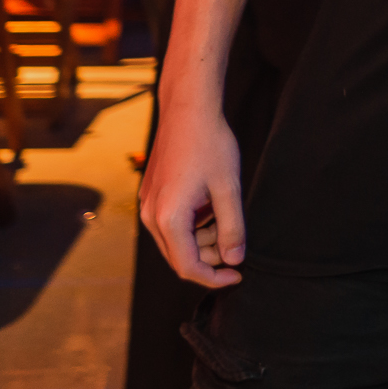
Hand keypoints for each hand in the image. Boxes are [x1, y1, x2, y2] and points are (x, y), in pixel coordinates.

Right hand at [138, 105, 246, 286]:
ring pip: (176, 241)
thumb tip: (234, 260)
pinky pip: (172, 224)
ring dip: (203, 238)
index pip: (188, 267)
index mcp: (169, 219)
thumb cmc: (210, 145)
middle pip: (180, 257)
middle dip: (210, 256)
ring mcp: (148, 205)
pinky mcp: (152, 196)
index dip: (215, 278)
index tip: (239, 275)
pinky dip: (194, 224)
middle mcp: (151, 216)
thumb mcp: (229, 188)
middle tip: (235, 238)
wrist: (188, 110)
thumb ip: (232, 228)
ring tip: (224, 212)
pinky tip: (211, 204)